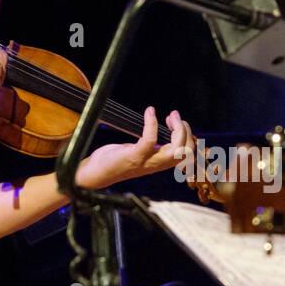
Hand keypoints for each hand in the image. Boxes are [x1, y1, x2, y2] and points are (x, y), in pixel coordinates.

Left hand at [76, 108, 193, 189]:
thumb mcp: (139, 152)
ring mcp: (147, 161)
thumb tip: (158, 130)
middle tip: (174, 116)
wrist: (97, 173)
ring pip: (176, 149)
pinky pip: (150, 140)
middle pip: (187, 151)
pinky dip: (152, 123)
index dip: (187, 135)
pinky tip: (150, 111)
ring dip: (178, 128)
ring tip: (170, 115)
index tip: (175, 120)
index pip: (187, 153)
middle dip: (186, 131)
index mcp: (161, 162)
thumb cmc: (116, 161)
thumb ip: (151, 145)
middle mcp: (157, 164)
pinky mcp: (135, 156)